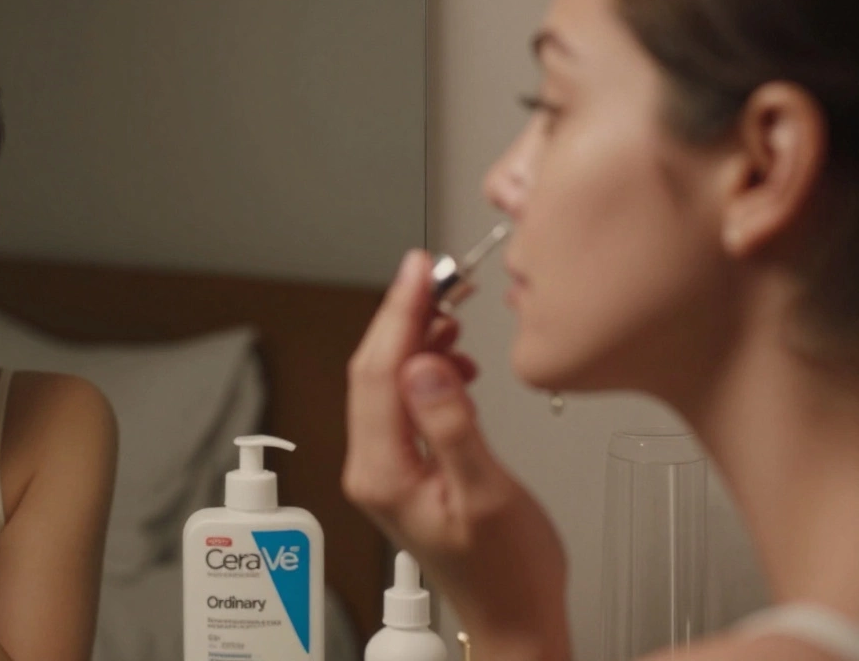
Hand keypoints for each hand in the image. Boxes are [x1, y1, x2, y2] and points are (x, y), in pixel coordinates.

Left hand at [343, 250, 569, 656]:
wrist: (513, 616)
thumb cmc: (507, 574)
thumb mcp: (488, 495)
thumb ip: (451, 426)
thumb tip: (423, 365)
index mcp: (383, 473)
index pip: (378, 372)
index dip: (398, 313)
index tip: (420, 270)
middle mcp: (373, 467)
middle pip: (374, 369)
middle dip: (405, 315)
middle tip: (439, 274)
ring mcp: (385, 465)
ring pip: (388, 379)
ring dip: (417, 338)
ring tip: (453, 309)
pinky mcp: (404, 463)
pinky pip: (403, 399)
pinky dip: (427, 367)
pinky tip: (454, 359)